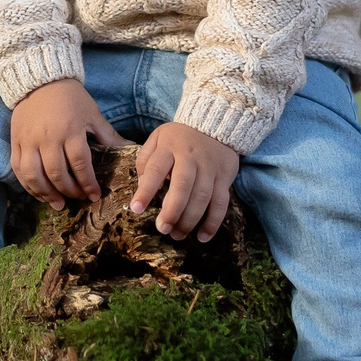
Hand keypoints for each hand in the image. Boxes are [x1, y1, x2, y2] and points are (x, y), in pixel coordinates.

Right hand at [9, 79, 118, 208]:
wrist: (41, 80)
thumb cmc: (71, 97)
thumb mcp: (92, 114)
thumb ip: (108, 135)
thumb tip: (130, 148)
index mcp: (70, 130)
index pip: (80, 164)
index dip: (88, 183)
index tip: (95, 195)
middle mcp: (48, 138)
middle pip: (57, 174)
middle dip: (70, 191)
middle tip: (79, 198)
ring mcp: (29, 141)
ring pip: (35, 176)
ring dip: (47, 194)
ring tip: (58, 204)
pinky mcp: (16, 142)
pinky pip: (19, 169)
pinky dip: (28, 185)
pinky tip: (39, 194)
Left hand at [131, 121, 239, 243]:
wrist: (215, 124)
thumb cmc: (179, 137)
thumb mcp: (158, 138)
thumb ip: (145, 159)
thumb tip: (141, 185)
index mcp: (169, 147)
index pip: (156, 169)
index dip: (146, 190)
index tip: (136, 209)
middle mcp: (190, 158)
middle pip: (182, 186)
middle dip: (172, 210)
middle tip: (162, 229)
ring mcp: (210, 168)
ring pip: (202, 197)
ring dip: (190, 220)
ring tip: (177, 235)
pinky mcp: (224, 177)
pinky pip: (221, 203)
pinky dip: (213, 222)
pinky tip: (202, 237)